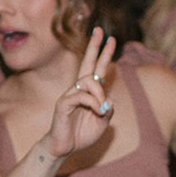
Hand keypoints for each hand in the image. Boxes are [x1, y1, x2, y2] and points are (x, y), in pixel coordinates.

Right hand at [46, 27, 118, 158]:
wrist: (65, 147)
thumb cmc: (82, 134)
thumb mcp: (102, 122)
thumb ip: (108, 110)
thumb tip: (109, 100)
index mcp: (89, 92)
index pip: (97, 69)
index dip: (104, 54)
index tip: (112, 40)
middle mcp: (79, 89)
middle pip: (87, 63)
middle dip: (95, 46)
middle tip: (101, 30)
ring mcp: (70, 94)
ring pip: (88, 81)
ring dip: (100, 93)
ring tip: (102, 109)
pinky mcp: (63, 103)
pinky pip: (81, 96)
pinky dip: (93, 103)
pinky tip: (97, 111)